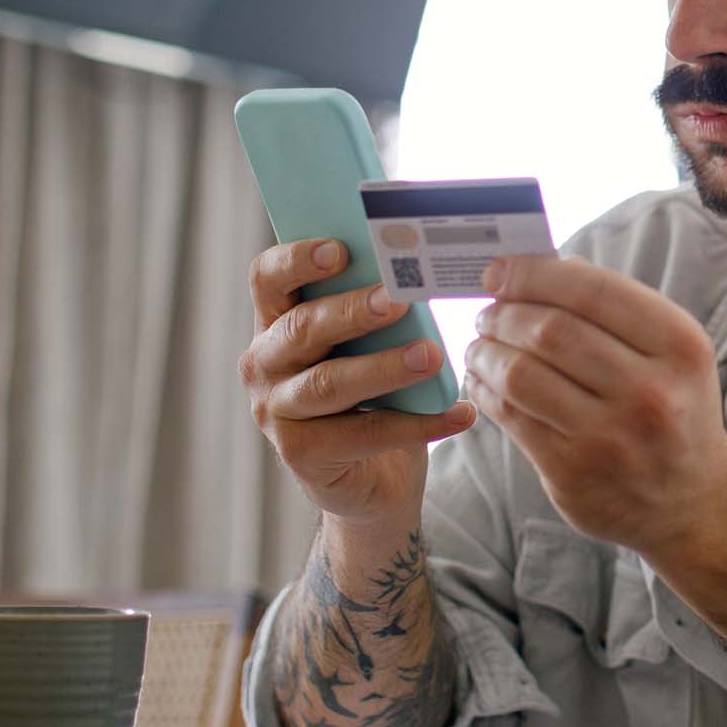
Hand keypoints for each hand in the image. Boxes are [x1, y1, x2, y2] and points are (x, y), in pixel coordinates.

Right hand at [239, 238, 476, 525]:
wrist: (371, 478)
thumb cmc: (372, 392)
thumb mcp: (369, 345)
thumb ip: (377, 310)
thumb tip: (421, 268)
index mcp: (276, 322)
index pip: (268, 279)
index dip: (296, 259)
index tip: (339, 249)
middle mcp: (264, 364)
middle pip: (302, 328)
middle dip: (353, 311)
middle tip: (399, 300)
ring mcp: (276, 412)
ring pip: (328, 383)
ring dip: (384, 367)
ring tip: (432, 356)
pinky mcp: (302, 455)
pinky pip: (365, 433)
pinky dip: (420, 424)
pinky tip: (462, 413)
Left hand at [462, 255, 726, 555]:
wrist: (694, 503)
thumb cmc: (675, 411)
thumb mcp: (673, 352)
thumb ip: (617, 309)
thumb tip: (545, 267)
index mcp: (680, 347)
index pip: (592, 290)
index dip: (535, 274)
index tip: (501, 271)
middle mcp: (650, 391)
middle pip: (550, 331)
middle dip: (504, 314)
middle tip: (488, 313)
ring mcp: (610, 437)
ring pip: (521, 374)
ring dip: (485, 352)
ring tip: (480, 347)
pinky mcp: (572, 472)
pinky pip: (511, 418)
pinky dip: (485, 392)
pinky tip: (484, 381)